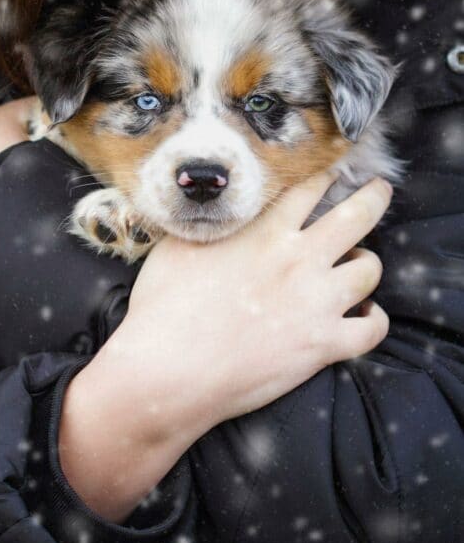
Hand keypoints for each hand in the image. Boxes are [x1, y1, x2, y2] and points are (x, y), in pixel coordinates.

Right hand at [102, 168, 391, 437]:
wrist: (169, 368)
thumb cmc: (163, 306)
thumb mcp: (178, 245)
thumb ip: (209, 223)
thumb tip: (210, 210)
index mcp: (264, 231)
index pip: (309, 189)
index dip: (324, 176)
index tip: (330, 173)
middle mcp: (299, 259)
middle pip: (356, 215)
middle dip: (373, 196)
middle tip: (378, 190)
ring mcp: (316, 302)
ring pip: (370, 269)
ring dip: (366, 262)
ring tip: (358, 263)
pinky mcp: (323, 345)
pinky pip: (373, 328)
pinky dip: (374, 319)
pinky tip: (364, 314)